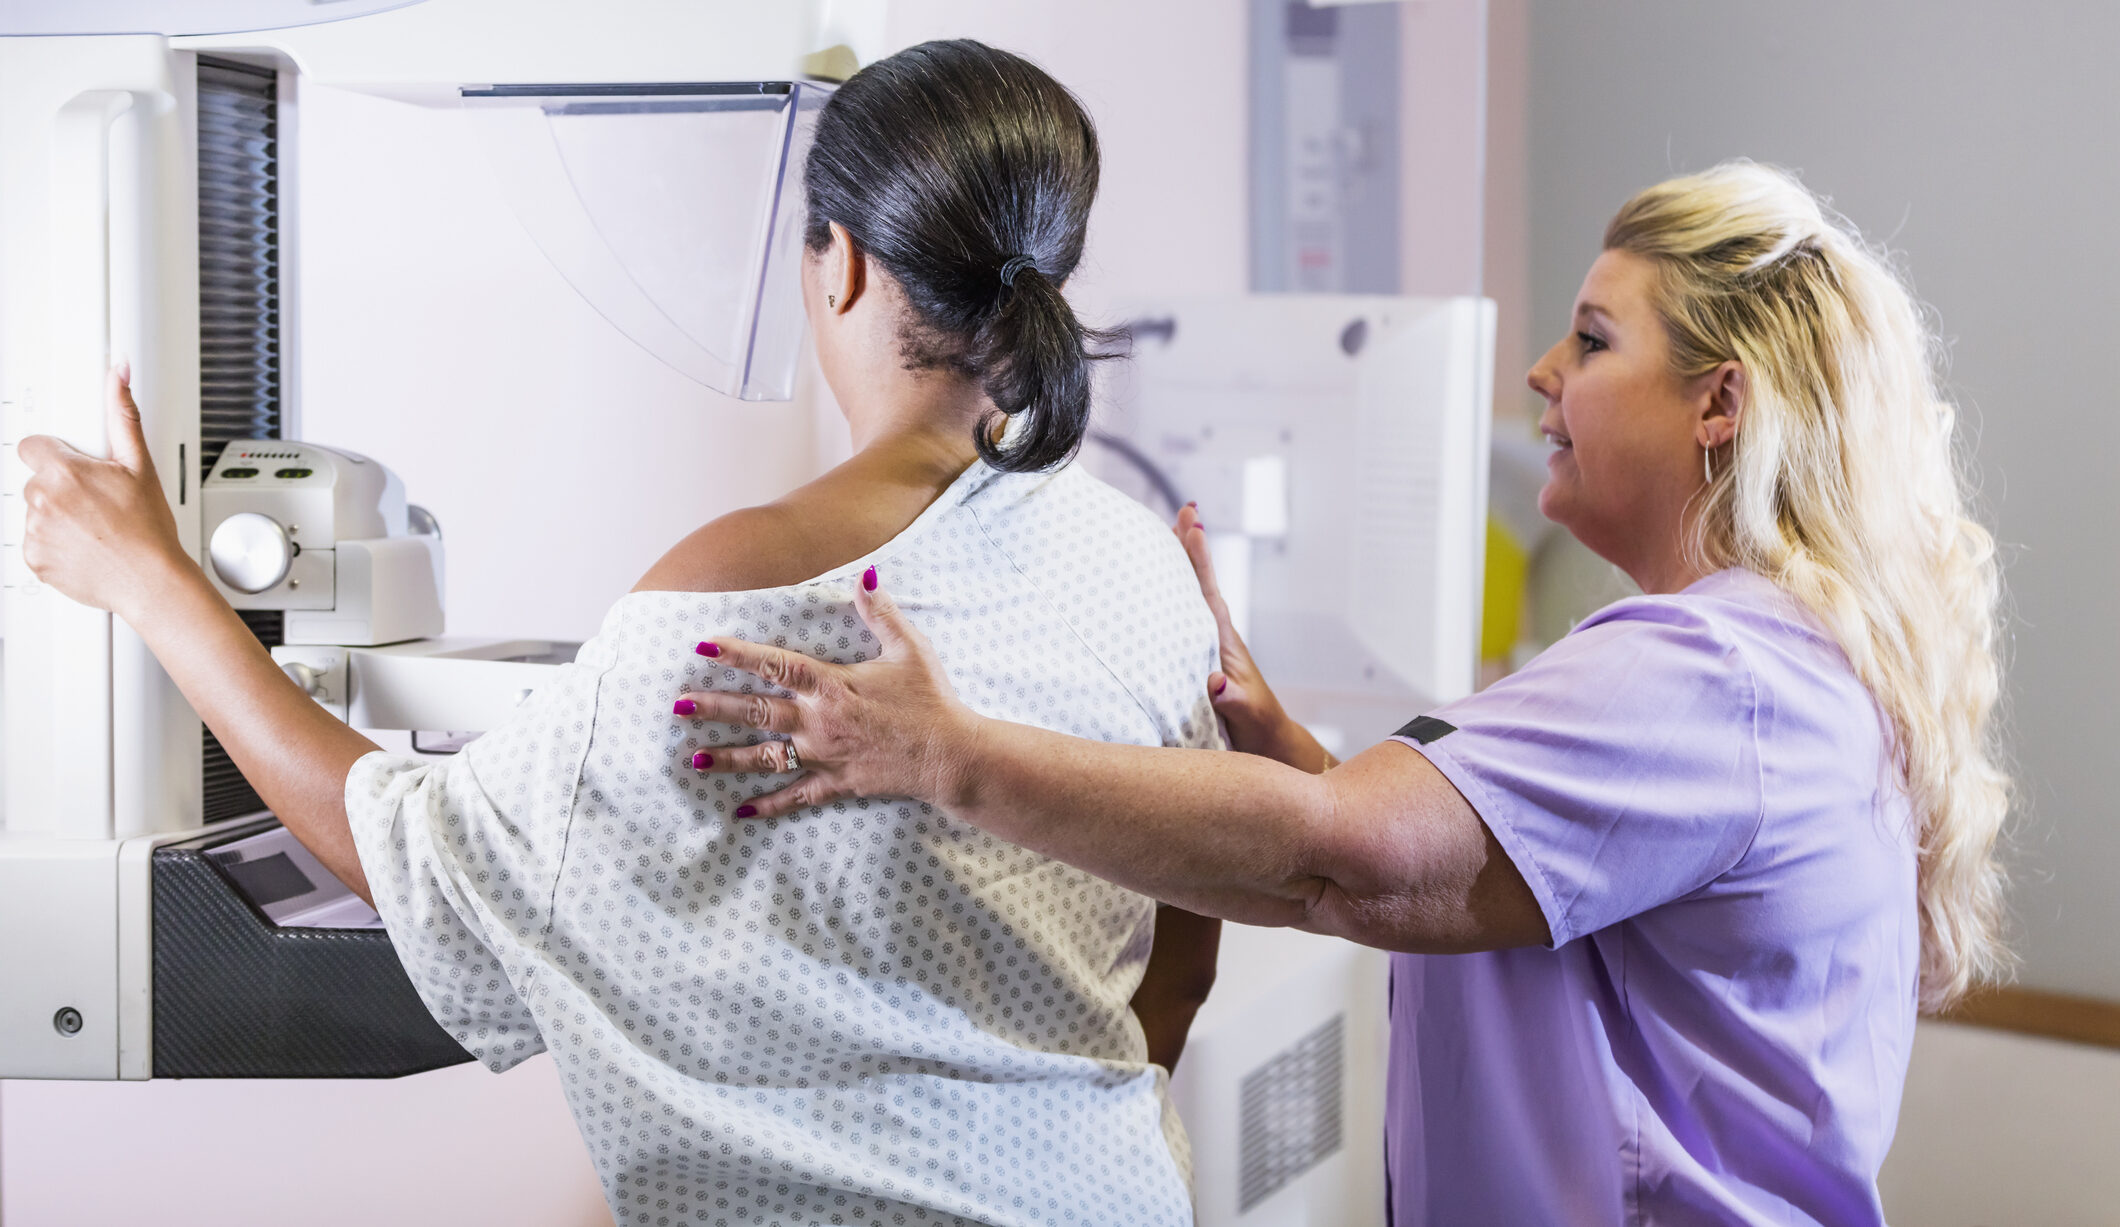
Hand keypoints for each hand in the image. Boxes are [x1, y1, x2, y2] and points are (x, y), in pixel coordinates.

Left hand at [18, 365, 189, 618]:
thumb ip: (123, 415)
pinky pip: (35, 543)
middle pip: (36, 482)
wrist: (151, 582)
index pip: (32, 447)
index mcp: (63, 471)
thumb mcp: (140, 466)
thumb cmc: (149, 529)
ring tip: (93, 528)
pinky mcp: (34, 559)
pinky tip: (83, 546)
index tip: (72, 469)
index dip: (54, 456)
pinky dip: (54, 545)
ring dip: (57, 517)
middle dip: (61, 489)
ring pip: (36, 513)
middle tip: (95, 504)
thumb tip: (116, 375)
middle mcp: (42, 500)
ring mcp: (35, 531)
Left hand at [677, 568, 982, 817]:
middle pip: (756, 712)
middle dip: (715, 707)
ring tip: (694, 758)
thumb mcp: (909, 648)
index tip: (704, 647)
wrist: (951, 755)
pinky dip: (769, 804)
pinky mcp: (837, 782)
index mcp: (832, 685)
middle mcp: (819, 721)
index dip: (738, 654)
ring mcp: (825, 755)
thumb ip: (881, 612)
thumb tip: (866, 574)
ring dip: (728, 757)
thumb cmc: (932, 699)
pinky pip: (796, 796)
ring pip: (766, 756)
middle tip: (678, 705)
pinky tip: (741, 810)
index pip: (776, 666)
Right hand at [1172, 504, 1331, 770]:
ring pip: (1190, 599)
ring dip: (1180, 568)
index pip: (1208, 593)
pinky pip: (1180, 621)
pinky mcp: (1198, 661)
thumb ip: (1232, 700)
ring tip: (1167, 534)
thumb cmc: (1257, 730)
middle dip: (1190, 549)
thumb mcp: (1245, 716)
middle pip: (1199, 585)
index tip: (1193, 523)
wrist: (1268, 746)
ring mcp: (1207, 648)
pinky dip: (1169, 599)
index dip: (1199, 559)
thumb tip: (1217, 684)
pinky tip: (1154, 594)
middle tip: (1184, 511)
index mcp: (1225, 643)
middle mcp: (1216, 638)